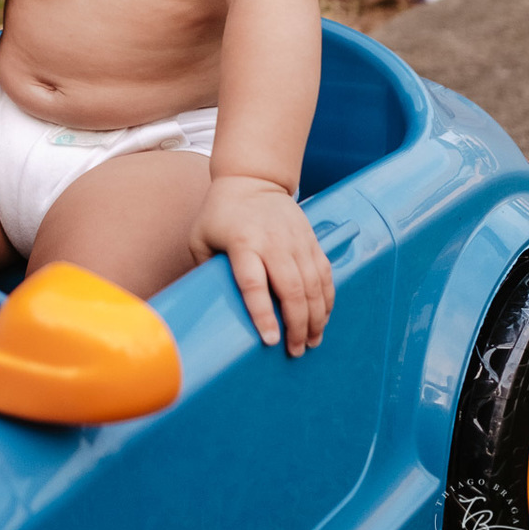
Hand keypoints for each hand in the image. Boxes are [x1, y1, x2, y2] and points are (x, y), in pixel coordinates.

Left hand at [189, 175, 333, 357]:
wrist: (253, 179)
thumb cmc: (221, 213)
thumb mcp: (201, 237)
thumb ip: (203, 269)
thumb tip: (203, 307)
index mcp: (242, 243)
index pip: (254, 284)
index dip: (263, 314)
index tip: (270, 340)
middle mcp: (273, 242)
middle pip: (292, 290)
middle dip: (297, 325)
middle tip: (295, 351)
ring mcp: (296, 240)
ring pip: (313, 285)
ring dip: (316, 318)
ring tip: (312, 342)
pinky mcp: (311, 240)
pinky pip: (325, 274)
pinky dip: (327, 299)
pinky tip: (323, 318)